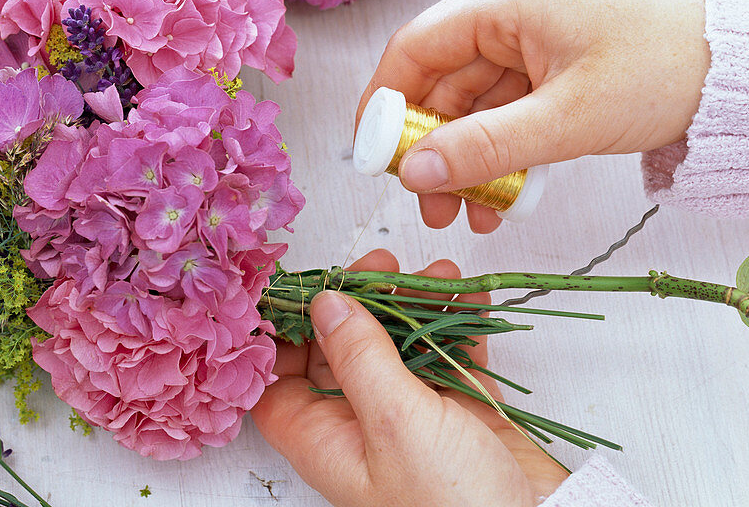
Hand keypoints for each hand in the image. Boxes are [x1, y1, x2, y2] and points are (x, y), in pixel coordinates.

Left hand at [251, 249, 568, 506]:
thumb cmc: (456, 503)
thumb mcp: (396, 422)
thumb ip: (358, 356)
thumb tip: (325, 303)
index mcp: (326, 439)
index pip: (278, 380)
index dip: (284, 331)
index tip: (305, 284)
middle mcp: (361, 427)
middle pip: (340, 349)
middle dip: (361, 300)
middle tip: (383, 264)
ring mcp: (411, 419)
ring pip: (398, 345)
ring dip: (416, 304)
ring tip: (439, 274)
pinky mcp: (458, 414)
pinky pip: (449, 354)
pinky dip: (459, 323)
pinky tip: (470, 296)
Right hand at [356, 0, 708, 231]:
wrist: (743, 67)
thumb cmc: (664, 71)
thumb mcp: (567, 120)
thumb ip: (483, 147)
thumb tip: (413, 173)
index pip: (415, 48)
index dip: (385, 104)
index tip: (372, 158)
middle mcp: (512, 2)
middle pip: (444, 77)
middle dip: (435, 145)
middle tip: (432, 204)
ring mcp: (535, 26)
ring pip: (478, 96)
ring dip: (471, 153)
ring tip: (472, 212)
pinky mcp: (556, 50)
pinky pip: (512, 99)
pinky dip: (505, 142)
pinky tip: (506, 190)